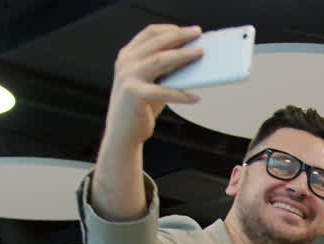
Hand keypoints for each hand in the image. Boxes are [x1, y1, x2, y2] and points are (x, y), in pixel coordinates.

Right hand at [104, 25, 204, 150]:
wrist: (122, 134)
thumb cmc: (140, 107)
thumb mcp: (151, 82)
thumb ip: (164, 69)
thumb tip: (192, 58)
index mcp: (128, 56)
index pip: (150, 33)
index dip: (170, 29)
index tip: (189, 31)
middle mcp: (126, 63)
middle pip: (157, 43)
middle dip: (180, 36)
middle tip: (198, 34)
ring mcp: (128, 77)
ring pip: (160, 60)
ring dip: (183, 56)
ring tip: (200, 54)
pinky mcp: (134, 94)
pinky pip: (163, 91)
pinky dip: (182, 95)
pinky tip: (196, 97)